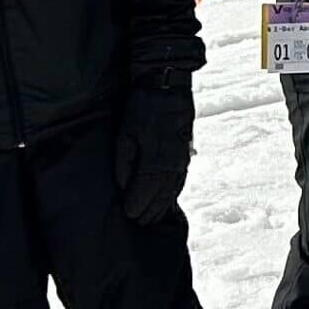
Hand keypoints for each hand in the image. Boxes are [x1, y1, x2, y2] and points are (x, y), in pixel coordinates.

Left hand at [115, 66, 194, 223]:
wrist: (168, 85)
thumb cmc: (142, 107)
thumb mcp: (125, 133)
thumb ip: (124, 161)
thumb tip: (123, 184)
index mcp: (155, 159)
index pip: (145, 191)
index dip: (136, 204)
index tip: (127, 215)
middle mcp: (172, 163)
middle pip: (161, 195)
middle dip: (150, 210)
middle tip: (139, 223)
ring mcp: (182, 157)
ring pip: (173, 188)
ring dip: (163, 204)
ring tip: (153, 217)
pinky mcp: (185, 151)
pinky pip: (180, 178)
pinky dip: (173, 191)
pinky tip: (168, 197)